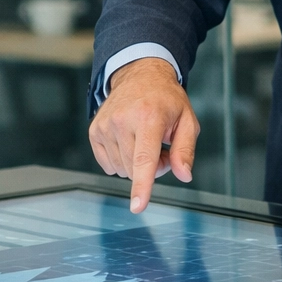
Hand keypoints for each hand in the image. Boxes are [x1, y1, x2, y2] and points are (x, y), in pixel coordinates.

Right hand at [89, 57, 198, 212]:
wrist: (140, 76)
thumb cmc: (166, 100)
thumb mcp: (187, 120)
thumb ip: (186, 150)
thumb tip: (184, 175)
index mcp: (149, 117)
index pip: (144, 159)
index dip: (142, 185)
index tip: (137, 206)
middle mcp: (123, 120)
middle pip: (135, 169)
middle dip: (152, 167)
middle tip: (162, 146)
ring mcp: (105, 125)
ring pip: (122, 170)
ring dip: (136, 164)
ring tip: (145, 140)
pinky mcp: (94, 131)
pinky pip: (108, 165)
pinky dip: (122, 160)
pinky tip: (130, 142)